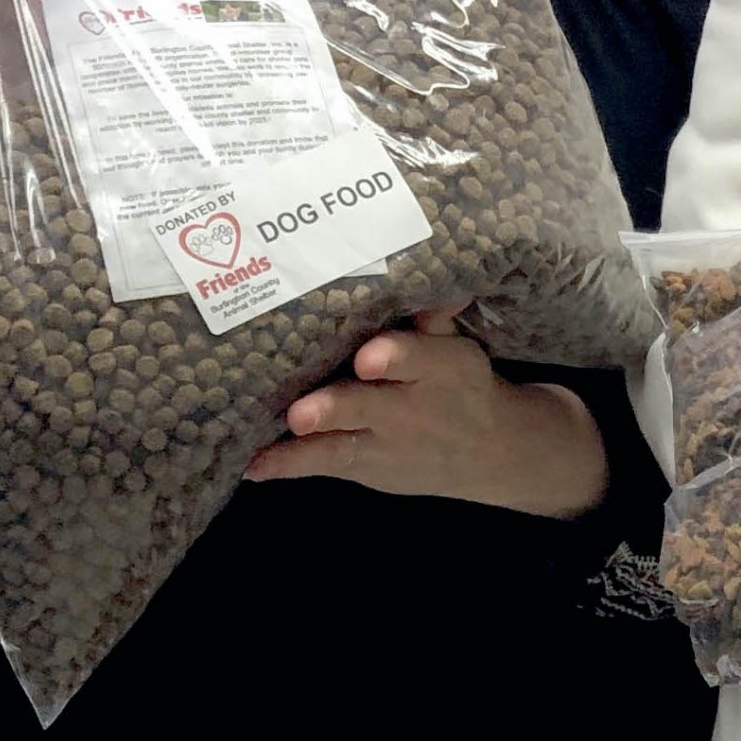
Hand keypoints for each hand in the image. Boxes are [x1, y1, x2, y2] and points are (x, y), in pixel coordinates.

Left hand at [242, 305, 608, 515]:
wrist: (486, 452)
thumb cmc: (459, 385)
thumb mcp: (457, 350)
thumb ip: (432, 317)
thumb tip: (433, 273)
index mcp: (438, 369)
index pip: (416, 358)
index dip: (393, 358)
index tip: (368, 358)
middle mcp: (409, 409)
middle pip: (367, 405)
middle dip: (336, 408)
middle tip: (302, 413)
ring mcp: (383, 443)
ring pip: (341, 444)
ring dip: (306, 445)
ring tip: (270, 448)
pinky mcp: (363, 468)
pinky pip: (324, 466)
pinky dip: (289, 466)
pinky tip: (254, 466)